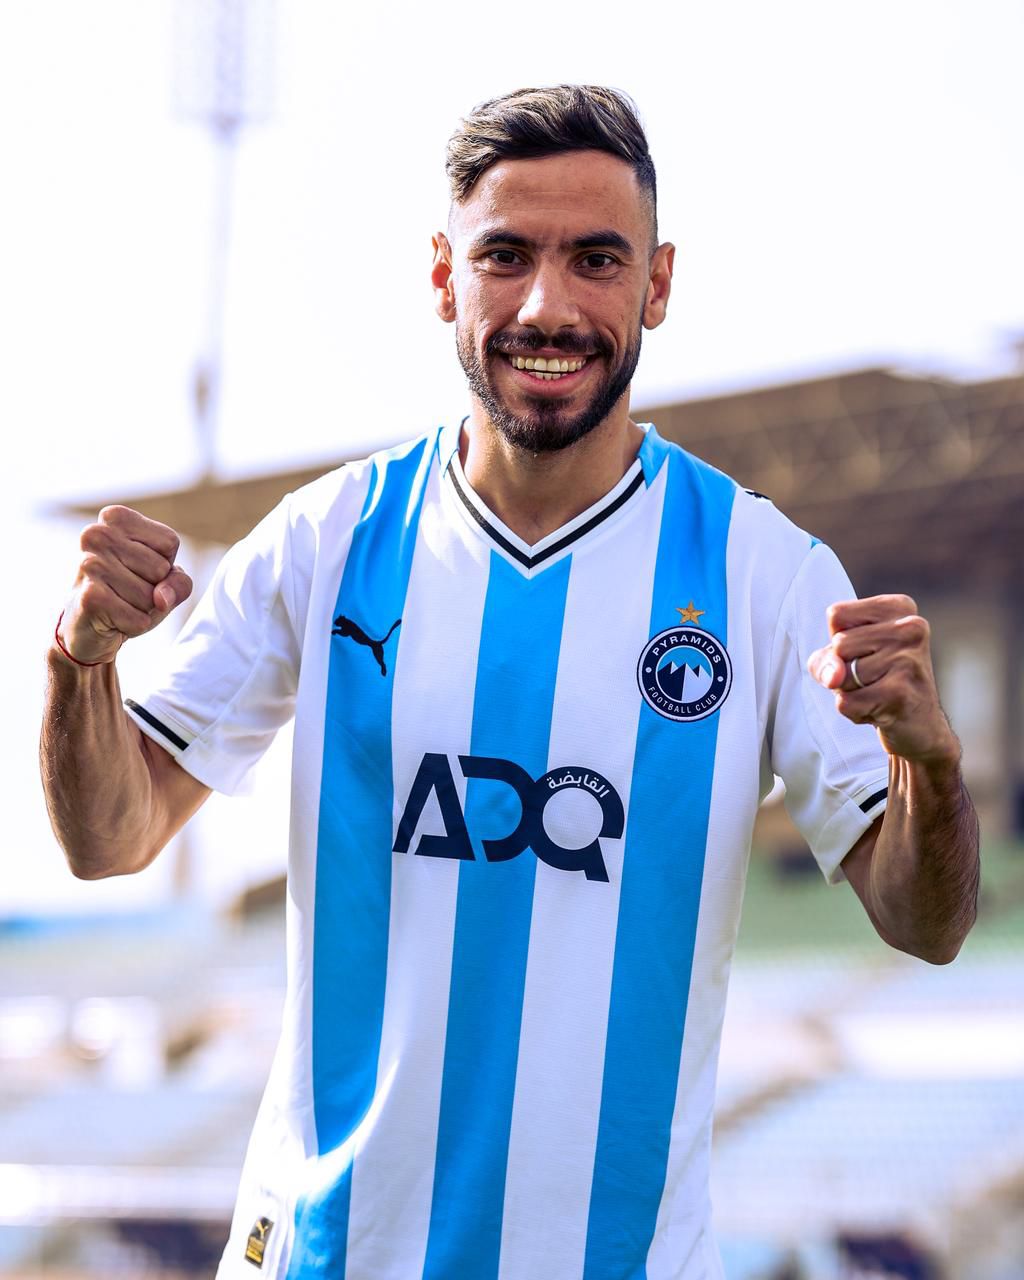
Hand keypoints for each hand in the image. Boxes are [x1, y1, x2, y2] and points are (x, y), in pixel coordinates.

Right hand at [57, 506, 192, 664]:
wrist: (86, 626)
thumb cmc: (128, 594)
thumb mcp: (163, 581)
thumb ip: (179, 582)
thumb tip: (161, 598)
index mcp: (115, 519)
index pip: (169, 541)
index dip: (164, 564)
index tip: (138, 569)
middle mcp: (96, 535)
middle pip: (160, 569)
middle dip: (153, 589)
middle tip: (125, 590)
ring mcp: (90, 565)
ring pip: (150, 596)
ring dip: (142, 609)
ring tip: (118, 603)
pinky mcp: (89, 597)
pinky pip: (138, 618)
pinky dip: (134, 625)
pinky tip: (112, 619)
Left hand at [807, 594, 958, 766]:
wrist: (920, 725)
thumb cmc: (877, 681)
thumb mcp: (844, 658)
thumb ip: (825, 659)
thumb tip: (833, 676)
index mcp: (899, 607)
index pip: (837, 614)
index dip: (839, 640)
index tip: (867, 650)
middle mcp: (911, 627)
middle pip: (838, 644)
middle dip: (844, 669)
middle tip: (875, 678)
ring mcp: (909, 659)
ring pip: (841, 676)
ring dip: (850, 692)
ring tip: (878, 693)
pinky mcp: (901, 693)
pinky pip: (847, 703)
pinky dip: (854, 712)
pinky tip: (880, 711)